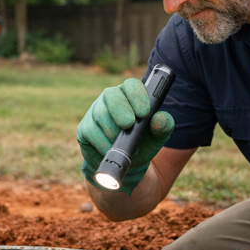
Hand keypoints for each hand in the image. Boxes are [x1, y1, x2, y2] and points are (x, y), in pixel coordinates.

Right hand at [77, 78, 174, 192]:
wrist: (126, 164)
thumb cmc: (142, 144)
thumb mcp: (157, 137)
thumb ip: (163, 126)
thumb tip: (159, 118)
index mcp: (130, 95)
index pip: (131, 85)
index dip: (136, 96)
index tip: (144, 113)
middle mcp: (110, 99)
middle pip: (111, 95)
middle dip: (120, 109)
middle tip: (129, 125)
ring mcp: (95, 112)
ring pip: (100, 114)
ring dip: (113, 131)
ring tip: (125, 145)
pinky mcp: (85, 128)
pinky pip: (91, 131)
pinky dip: (103, 143)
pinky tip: (111, 150)